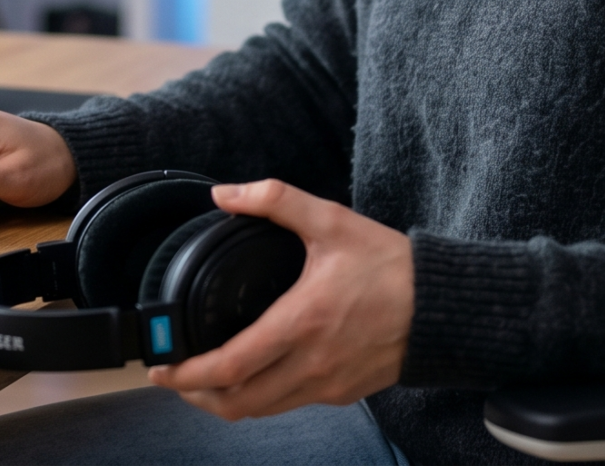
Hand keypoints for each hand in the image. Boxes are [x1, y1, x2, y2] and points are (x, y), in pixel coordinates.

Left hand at [145, 180, 413, 419]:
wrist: (444, 307)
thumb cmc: (390, 265)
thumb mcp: (331, 221)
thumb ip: (274, 200)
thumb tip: (224, 194)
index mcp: (301, 323)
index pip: (230, 366)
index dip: (187, 374)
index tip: (161, 367)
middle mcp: (311, 364)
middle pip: (237, 403)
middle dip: (196, 395)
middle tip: (173, 377)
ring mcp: (328, 385)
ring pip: (262, 410)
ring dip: (226, 401)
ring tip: (202, 381)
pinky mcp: (343, 393)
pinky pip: (290, 404)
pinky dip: (261, 397)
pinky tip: (251, 376)